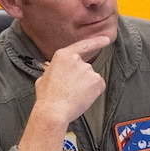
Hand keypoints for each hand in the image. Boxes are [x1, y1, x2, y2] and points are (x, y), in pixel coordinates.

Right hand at [17, 35, 110, 150]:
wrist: (54, 111)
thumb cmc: (47, 97)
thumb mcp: (43, 78)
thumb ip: (53, 71)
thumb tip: (53, 72)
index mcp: (62, 56)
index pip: (83, 45)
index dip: (96, 42)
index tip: (106, 39)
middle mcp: (77, 60)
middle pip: (85, 67)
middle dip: (81, 78)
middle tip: (70, 91)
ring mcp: (88, 70)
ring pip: (92, 78)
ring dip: (86, 86)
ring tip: (73, 96)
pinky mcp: (96, 81)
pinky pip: (98, 86)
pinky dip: (93, 93)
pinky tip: (82, 98)